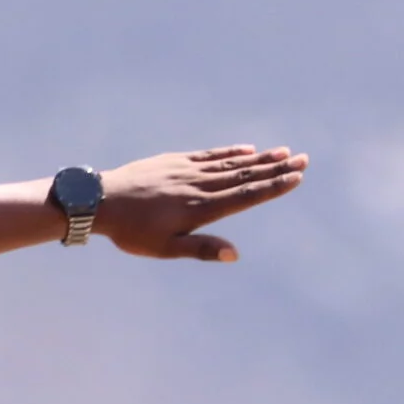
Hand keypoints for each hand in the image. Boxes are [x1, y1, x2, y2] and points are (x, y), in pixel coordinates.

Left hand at [94, 145, 307, 261]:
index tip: (297, 177)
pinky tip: (247, 150)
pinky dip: (229, 152)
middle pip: (245, 176)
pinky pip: (208, 155)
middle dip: (276, 169)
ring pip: (230, 163)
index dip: (274, 187)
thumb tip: (236, 253)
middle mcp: (198, 186)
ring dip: (259, 159)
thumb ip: (201, 249)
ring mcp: (186, 171)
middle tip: (304, 160)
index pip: (246, 196)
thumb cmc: (131, 232)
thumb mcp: (164, 248)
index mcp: (200, 209)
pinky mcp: (173, 161)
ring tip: (283, 153)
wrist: (99, 201)